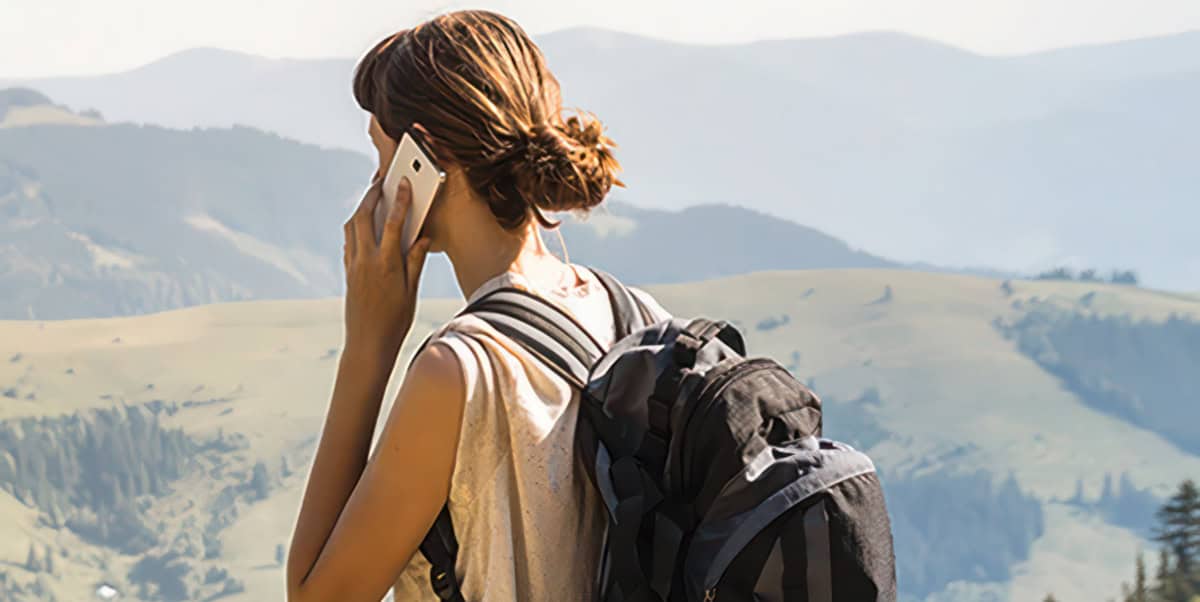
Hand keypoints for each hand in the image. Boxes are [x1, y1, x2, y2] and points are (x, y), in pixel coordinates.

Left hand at [342, 176, 430, 359]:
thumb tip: (423, 237)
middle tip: (381, 182)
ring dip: (360, 209)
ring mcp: (354, 266)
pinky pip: (348, 241)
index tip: (403, 183)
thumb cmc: (395, 321)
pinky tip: (364, 226)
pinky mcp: (348, 272)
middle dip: (371, 196)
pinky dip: (355, 227)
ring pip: (351, 227)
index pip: (394, 223)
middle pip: (363, 217)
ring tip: (372, 199)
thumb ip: (416, 261)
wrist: (368, 344)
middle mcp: (366, 261)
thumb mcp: (412, 291)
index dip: (400, 200)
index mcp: (387, 265)